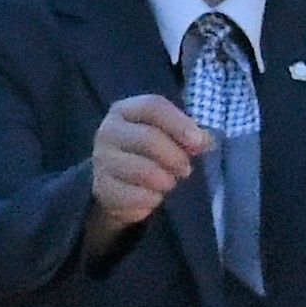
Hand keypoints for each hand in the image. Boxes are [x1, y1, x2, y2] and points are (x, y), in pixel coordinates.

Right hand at [91, 93, 209, 239]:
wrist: (116, 181)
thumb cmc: (148, 152)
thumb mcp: (168, 136)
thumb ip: (189, 134)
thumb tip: (204, 140)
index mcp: (125, 111)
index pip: (152, 106)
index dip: (178, 123)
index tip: (197, 142)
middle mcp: (108, 131)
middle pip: (148, 138)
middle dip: (175, 157)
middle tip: (186, 169)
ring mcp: (101, 160)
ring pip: (142, 170)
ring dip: (165, 180)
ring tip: (169, 182)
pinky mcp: (102, 188)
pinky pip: (135, 196)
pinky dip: (152, 200)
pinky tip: (153, 196)